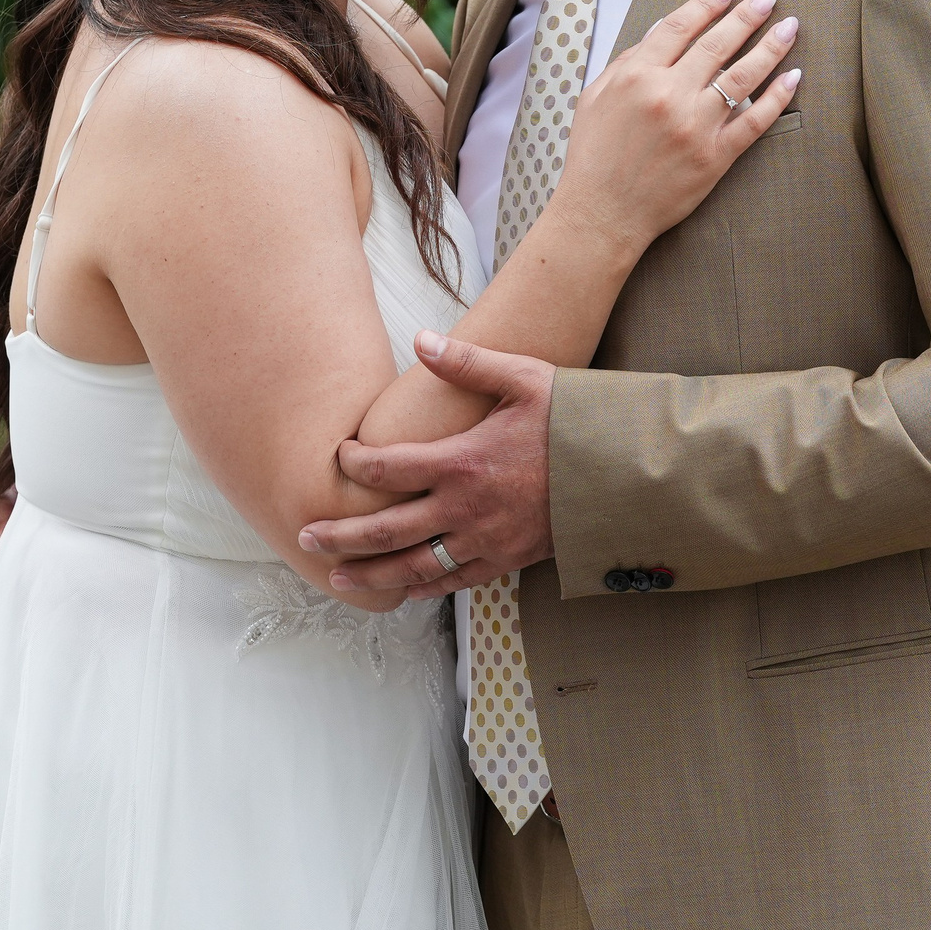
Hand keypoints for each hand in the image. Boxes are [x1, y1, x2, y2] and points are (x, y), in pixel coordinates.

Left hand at [298, 333, 553, 597]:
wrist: (625, 473)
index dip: (355, 465)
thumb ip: (468, 362)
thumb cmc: (575, 420)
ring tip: (336, 576)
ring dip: (371, 573)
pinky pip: (454, 583)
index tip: (340, 458)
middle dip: (341, 535)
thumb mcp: (525, 378)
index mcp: (463, 461)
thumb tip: (421, 339)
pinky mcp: (507, 560)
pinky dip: (422, 588)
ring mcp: (486, 541)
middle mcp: (466, 508)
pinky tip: (401, 590)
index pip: (389, 468)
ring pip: (415, 567)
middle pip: (387, 530)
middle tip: (306, 535)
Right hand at [552, 0, 800, 254]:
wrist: (602, 212)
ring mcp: (696, 126)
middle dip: (747, 15)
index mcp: (637, 76)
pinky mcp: (716, 156)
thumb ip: (627, 62)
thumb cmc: (594, 155)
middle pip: (717, 43)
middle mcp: (669, 95)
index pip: (680, 27)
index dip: (707, 4)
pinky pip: (755, 121)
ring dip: (771, 46)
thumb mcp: (595, 97)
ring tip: (790, 26)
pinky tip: (793, 76)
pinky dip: (777, 97)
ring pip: (743, 75)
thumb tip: (660, 32)